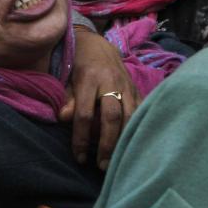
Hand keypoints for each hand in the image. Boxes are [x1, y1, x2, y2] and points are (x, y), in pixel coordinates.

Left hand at [63, 28, 140, 169]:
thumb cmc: (76, 63)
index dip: (81, 138)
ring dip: (125, 139)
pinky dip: (140, 126)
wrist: (95, 42)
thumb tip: (64, 118)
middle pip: (111, 117)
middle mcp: (110, 82)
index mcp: (89, 79)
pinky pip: (142, 109)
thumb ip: (67, 97)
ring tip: (120, 160)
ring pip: (130, 115)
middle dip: (107, 144)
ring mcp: (126, 84)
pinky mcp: (136, 88)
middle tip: (102, 165)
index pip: (85, 114)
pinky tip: (138, 143)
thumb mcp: (66, 76)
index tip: (80, 157)